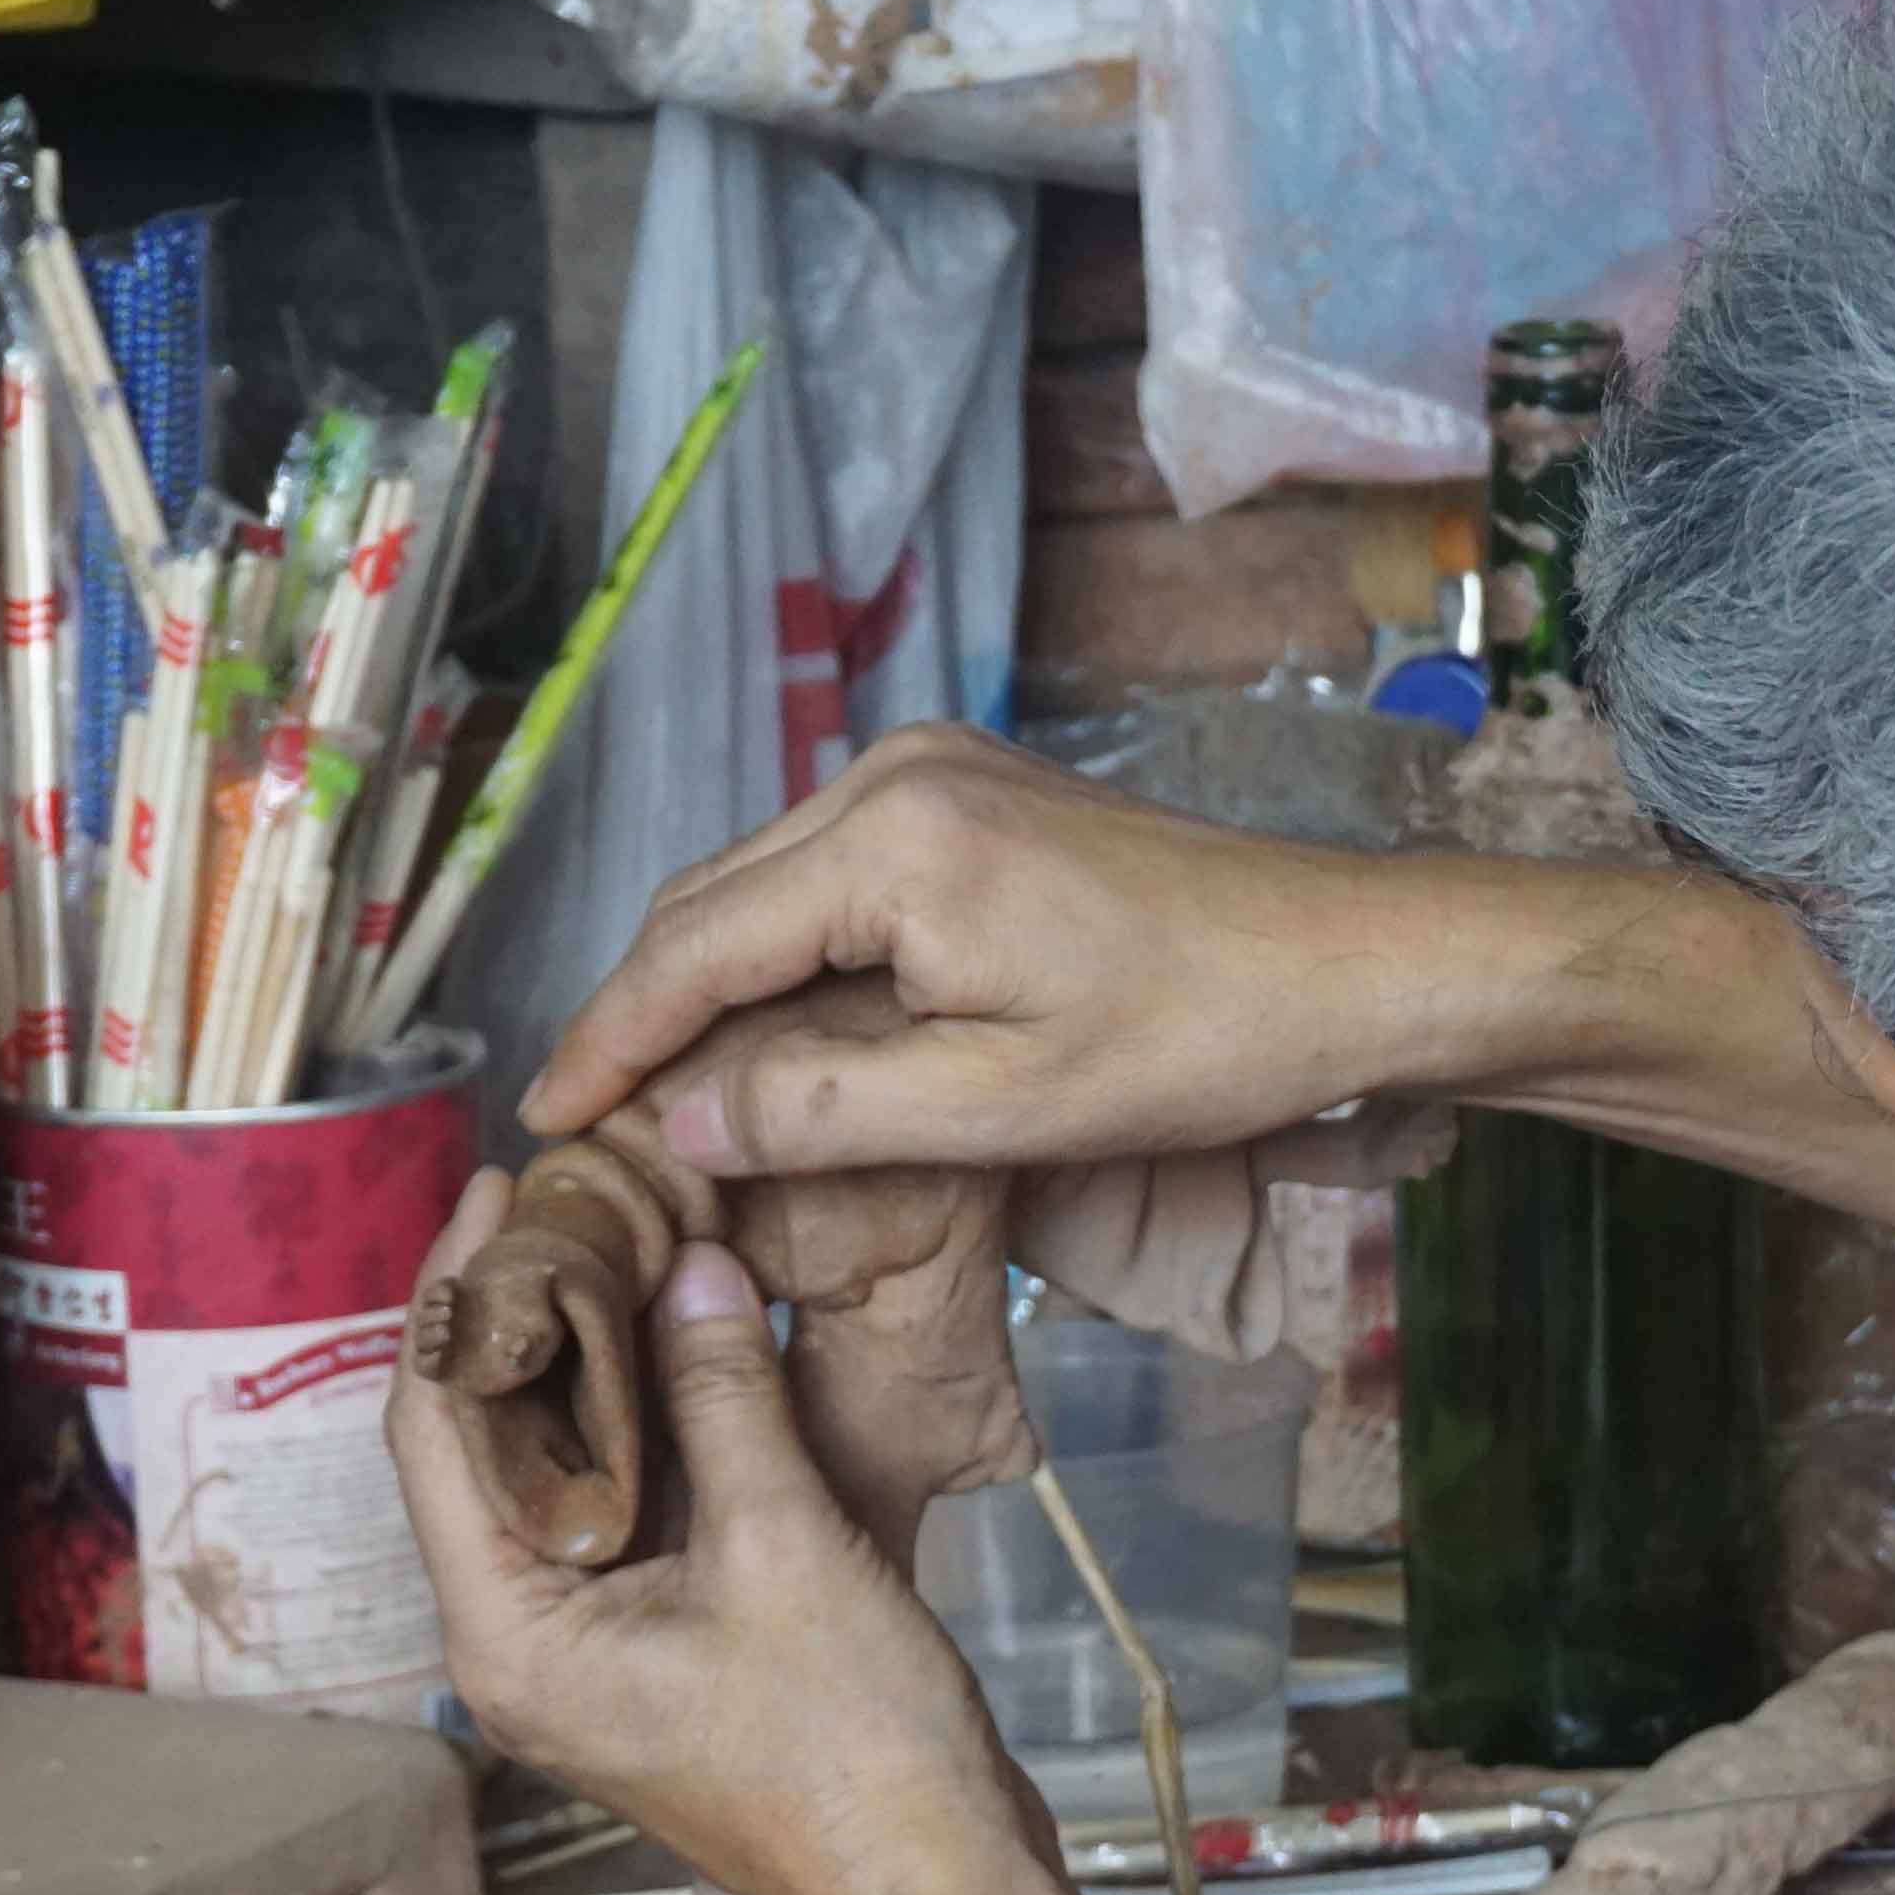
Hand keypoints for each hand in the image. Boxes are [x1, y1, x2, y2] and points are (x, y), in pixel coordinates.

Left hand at [388, 1172, 1052, 1894]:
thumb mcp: (787, 1549)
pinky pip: (632, 1513)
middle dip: (526, 1320)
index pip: (433, 1430)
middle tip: (577, 1199)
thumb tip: (686, 1264)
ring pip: (563, 1475)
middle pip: (486, 1447)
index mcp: (508, 1635)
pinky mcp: (663, 1650)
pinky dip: (656, 1427)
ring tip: (633, 1244)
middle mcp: (524, 1645)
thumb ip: (725, 1397)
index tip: (495, 1190)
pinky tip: (697, 1347)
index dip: (456, 1297)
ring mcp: (595, 1652)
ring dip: (595, 1366)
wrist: (944, 1893)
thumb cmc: (856, 1761)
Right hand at [519, 726, 1491, 1181]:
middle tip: (589, 1123)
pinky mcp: (970, 795)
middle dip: (644, 1011)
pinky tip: (770, 1036)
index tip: (547, 1121)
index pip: (695, 945)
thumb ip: (827, 1107)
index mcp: (895, 841)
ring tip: (660, 1093)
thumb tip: (680, 1120)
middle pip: (712, 901)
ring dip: (709, 984)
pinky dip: (782, 953)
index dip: (611, 1039)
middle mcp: (896, 774)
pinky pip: (829, 874)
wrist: (1348, 963)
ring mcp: (935, 772)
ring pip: (763, 884)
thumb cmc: (1204, 1038)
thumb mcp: (1005, 1104)